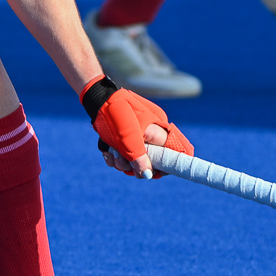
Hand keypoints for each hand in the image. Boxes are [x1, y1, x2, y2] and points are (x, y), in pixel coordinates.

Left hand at [80, 77, 194, 179]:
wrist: (98, 100)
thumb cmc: (116, 115)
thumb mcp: (128, 139)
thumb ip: (140, 158)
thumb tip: (148, 175)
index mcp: (160, 132)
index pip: (176, 153)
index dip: (167, 166)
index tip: (152, 172)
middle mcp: (153, 137)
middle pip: (152, 163)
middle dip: (135, 167)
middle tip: (123, 161)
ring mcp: (140, 139)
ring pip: (136, 162)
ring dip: (122, 163)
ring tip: (112, 153)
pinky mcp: (127, 141)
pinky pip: (126, 157)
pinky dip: (116, 157)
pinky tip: (107, 152)